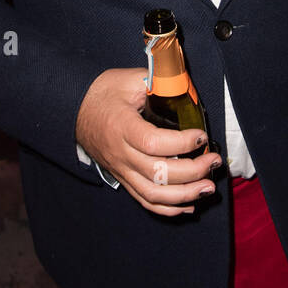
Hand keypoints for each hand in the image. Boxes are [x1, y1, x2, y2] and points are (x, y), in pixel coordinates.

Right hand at [75, 67, 221, 216]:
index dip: (181, 143)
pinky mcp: (123, 178)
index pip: (153, 143)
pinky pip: (145, 200)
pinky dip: (168, 208)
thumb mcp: (130, 79)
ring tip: (208, 188)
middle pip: (158, 173)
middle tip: (213, 160)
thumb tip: (186, 88)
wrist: (74, 109)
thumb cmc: (103, 93)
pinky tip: (189, 205)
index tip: (201, 135)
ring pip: (153, 193)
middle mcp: (121, 154)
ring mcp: (121, 170)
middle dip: (192, 171)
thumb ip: (159, 82)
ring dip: (185, 195)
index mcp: (122, 127)